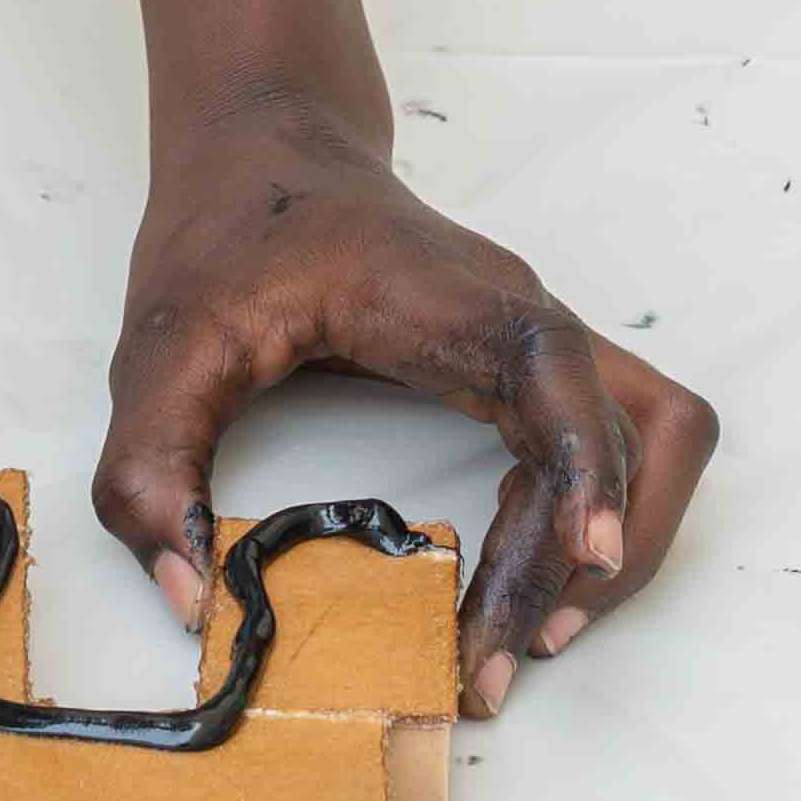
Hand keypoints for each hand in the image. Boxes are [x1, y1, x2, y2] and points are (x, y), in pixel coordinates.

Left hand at [95, 85, 716, 718]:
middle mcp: (518, 314)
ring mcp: (533, 337)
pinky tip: (520, 578)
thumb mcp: (162, 345)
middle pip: (633, 430)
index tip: (582, 560)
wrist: (263, 145)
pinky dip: (593, 516)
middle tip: (505, 655)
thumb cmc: (230, 230)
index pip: (562, 376)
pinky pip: (606, 443)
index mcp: (450, 298)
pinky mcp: (525, 364)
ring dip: (621, 537)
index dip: (588, 470)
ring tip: (534, 630)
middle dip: (596, 554)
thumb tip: (189, 598)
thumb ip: (150, 470)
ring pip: (650, 436)